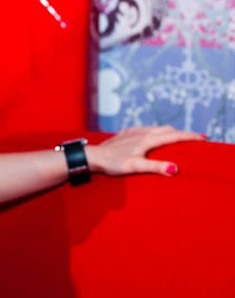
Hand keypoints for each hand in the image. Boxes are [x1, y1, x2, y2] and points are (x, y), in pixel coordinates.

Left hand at [85, 126, 207, 176]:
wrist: (93, 156)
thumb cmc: (113, 163)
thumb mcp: (135, 166)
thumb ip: (156, 167)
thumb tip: (176, 168)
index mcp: (147, 139)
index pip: (174, 136)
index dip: (190, 136)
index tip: (204, 137)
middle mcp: (142, 132)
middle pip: (167, 130)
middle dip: (182, 133)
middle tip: (194, 139)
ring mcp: (133, 132)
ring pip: (156, 128)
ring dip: (169, 132)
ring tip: (177, 138)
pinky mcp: (126, 134)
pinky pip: (146, 130)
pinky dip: (156, 132)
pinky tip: (153, 136)